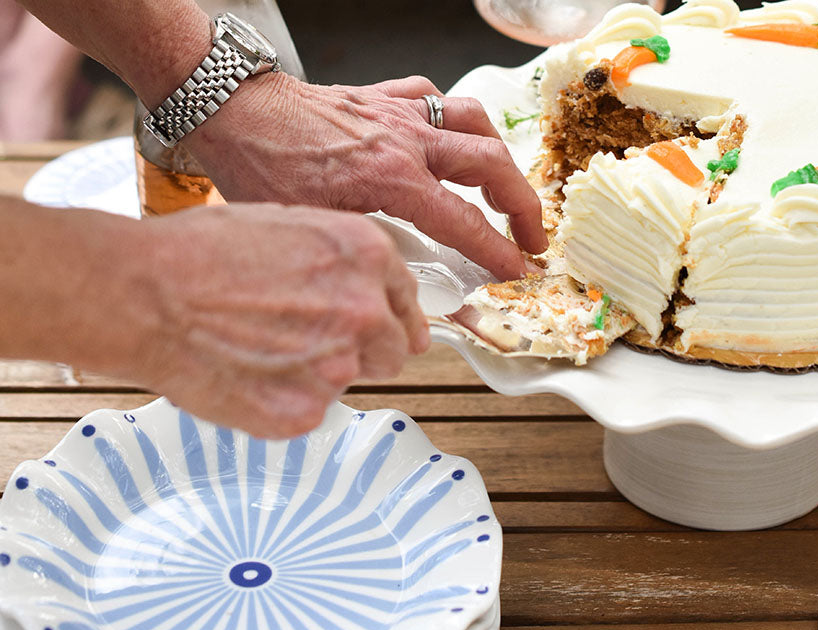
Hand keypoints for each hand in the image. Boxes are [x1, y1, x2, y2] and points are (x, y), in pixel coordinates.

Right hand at [137, 203, 428, 437]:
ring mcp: (339, 366)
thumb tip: (366, 286)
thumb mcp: (286, 224)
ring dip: (318, 374)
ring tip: (260, 350)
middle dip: (360, 350)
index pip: (407, 302)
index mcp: (367, 257)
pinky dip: (284, 401)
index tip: (384, 329)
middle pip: (392, 350)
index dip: (390, 317)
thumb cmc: (196, 254)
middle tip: (307, 342)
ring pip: (349, 382)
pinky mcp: (307, 411)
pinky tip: (245, 374)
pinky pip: (311, 411)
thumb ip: (339, 260)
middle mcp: (366, 310)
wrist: (142, 296)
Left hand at [189, 72, 547, 279]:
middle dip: (522, 204)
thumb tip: (406, 287)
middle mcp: (406, 141)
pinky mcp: (381, 97)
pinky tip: (449, 138)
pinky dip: (452, 119)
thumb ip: (370, 256)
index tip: (517, 270)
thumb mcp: (317, 230)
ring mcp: (397, 113)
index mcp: (393, 180)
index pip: (466, 222)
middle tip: (531, 235)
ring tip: (504, 185)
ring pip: (474, 122)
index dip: (499, 250)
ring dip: (498, 156)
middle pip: (491, 165)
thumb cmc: (260, 169)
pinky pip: (433, 99)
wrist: (230, 109)